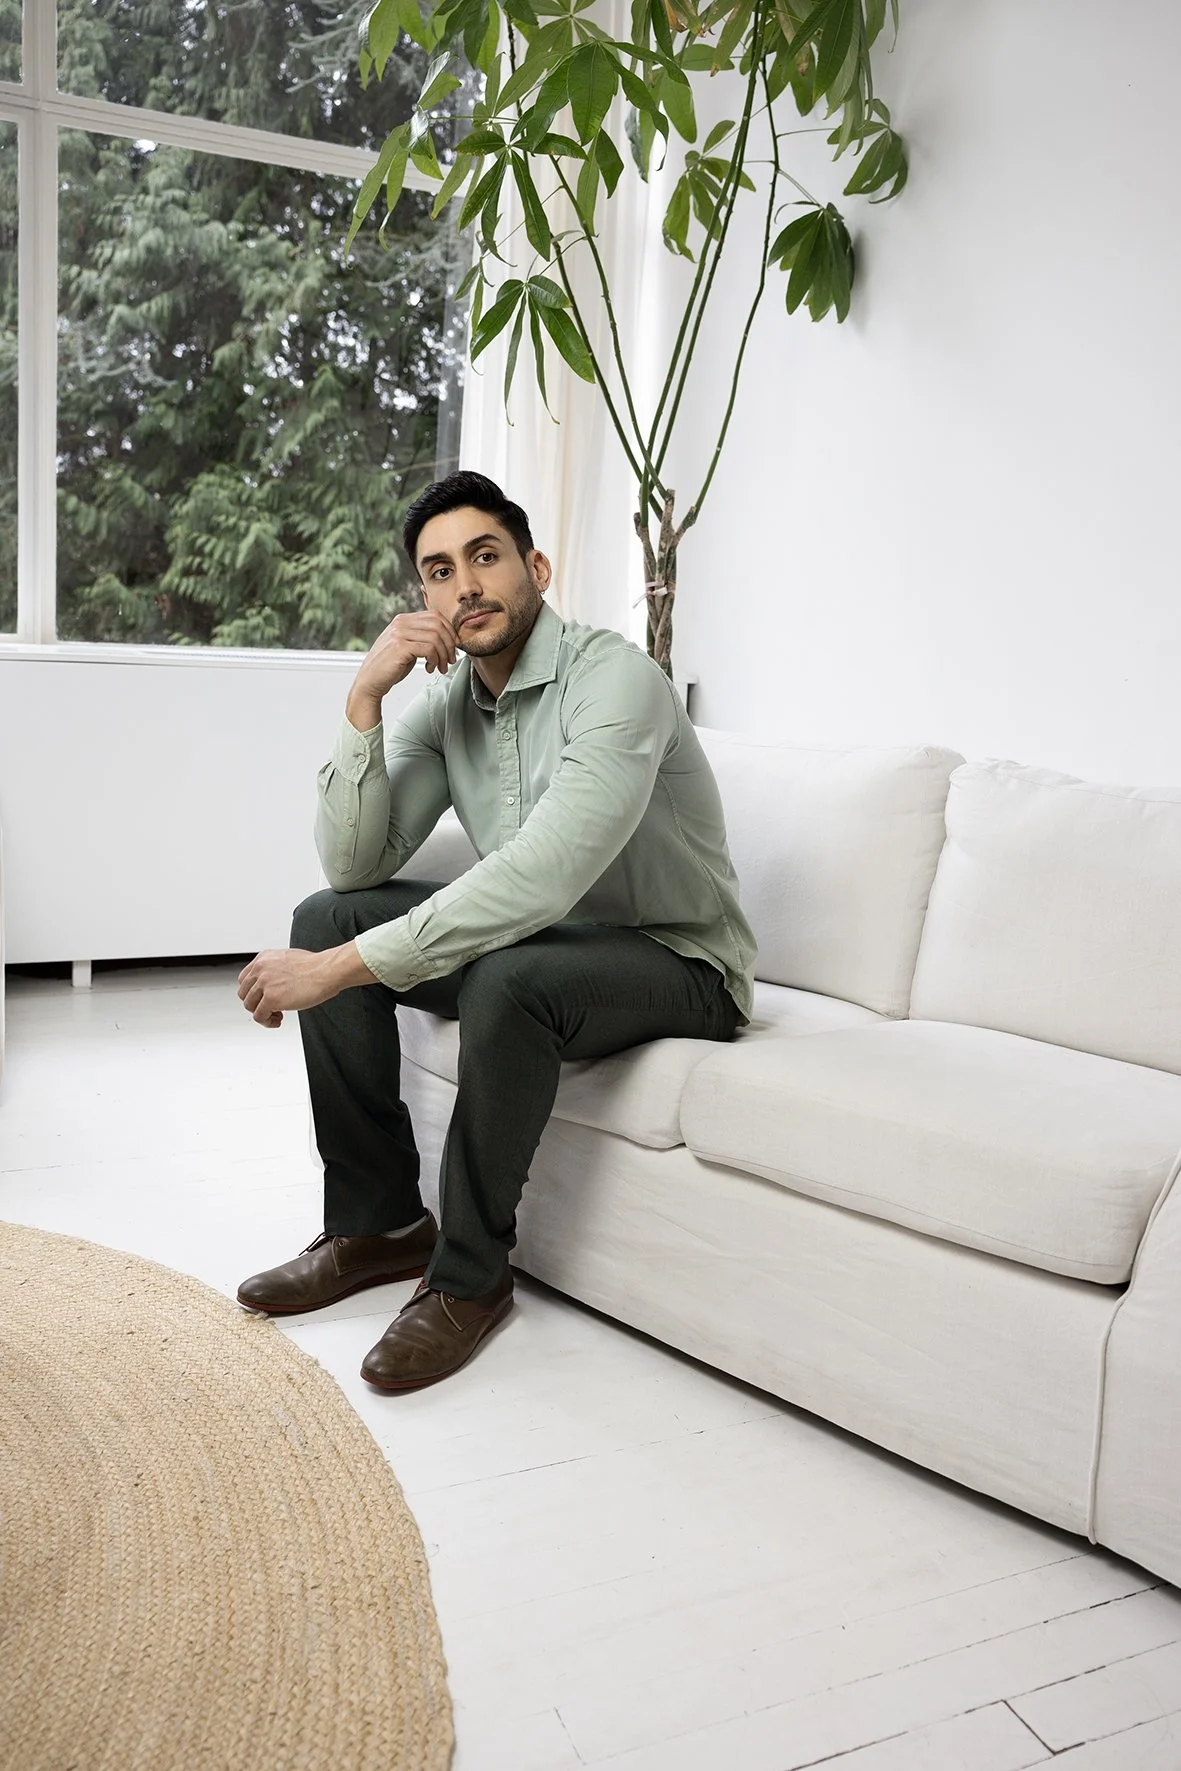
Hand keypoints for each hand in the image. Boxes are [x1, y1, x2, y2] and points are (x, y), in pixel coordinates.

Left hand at [237, 944, 374, 1027]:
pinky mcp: (271, 999)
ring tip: (276, 1015)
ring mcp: (264, 984)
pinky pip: (259, 1017)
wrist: (327, 970)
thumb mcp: (287, 960)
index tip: (262, 998)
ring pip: (249, 1006)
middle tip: (270, 1008)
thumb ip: (274, 969)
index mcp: (263, 958)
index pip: (244, 979)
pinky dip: (268, 1022)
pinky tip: (279, 1020)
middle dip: (256, 1004)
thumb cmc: (316, 966)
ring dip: (262, 1014)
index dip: (253, 992)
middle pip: (244, 994)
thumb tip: (273, 984)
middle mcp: (260, 969)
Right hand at [346, 610, 458, 729]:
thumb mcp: (407, 646)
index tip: (454, 646)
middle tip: (451, 660)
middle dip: (450, 643)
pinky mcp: (400, 647)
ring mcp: (399, 633)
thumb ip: (421, 637)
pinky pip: (429, 648)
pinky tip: (430, 668)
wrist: (370, 681)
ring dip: (443, 655)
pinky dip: (435, 660)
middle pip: (438, 624)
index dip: (449, 631)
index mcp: (403, 619)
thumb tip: (448, 637)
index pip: (435, 616)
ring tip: (441, 667)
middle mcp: (401, 623)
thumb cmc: (391, 667)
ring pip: (435, 638)